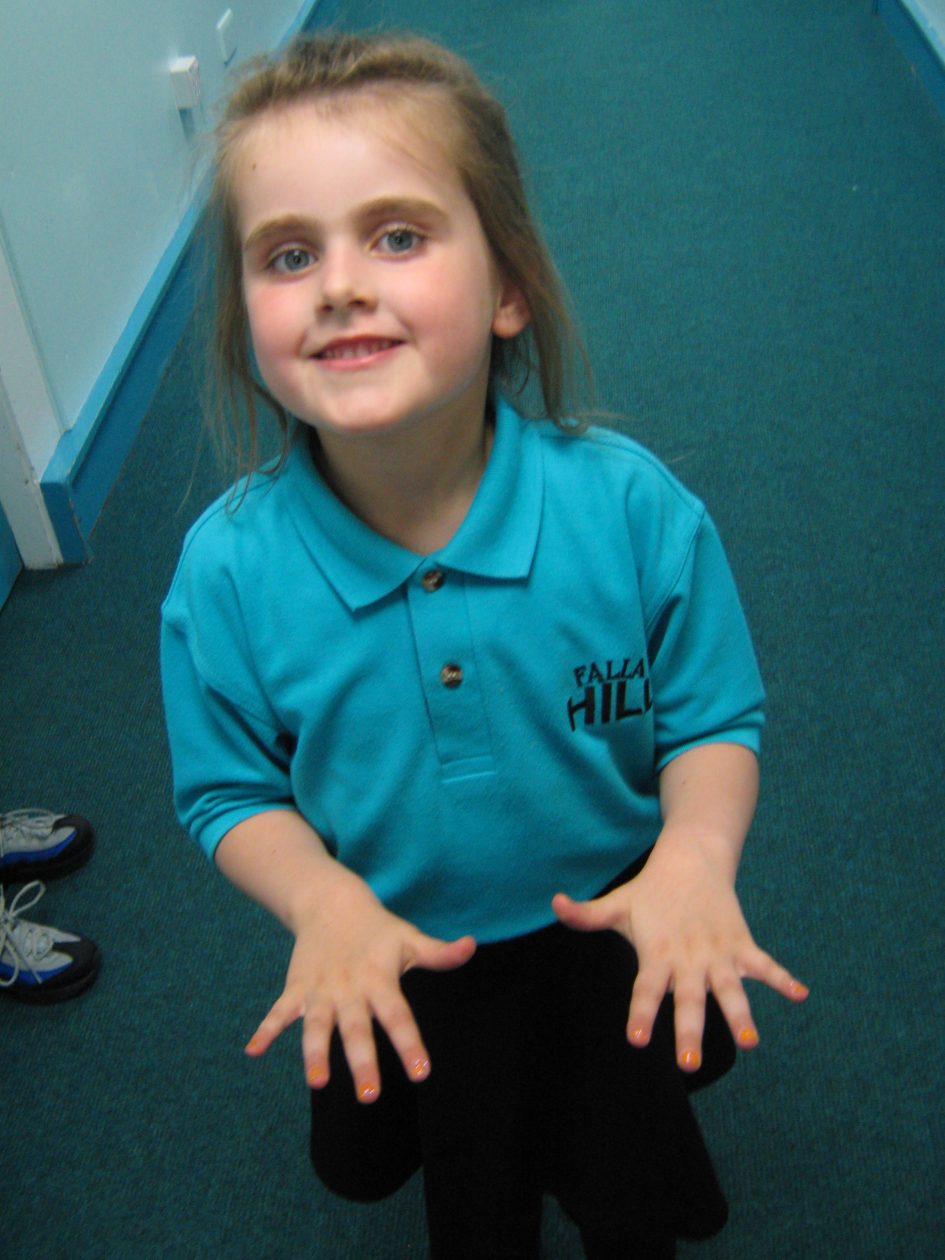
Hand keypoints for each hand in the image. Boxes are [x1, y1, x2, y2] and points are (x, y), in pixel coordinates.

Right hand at [245, 878, 474, 1101]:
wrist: (332, 903)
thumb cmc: (379, 930)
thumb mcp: (410, 939)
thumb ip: (439, 953)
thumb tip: (472, 947)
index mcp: (380, 980)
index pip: (398, 1016)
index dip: (409, 1044)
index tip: (421, 1073)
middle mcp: (350, 989)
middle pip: (356, 1029)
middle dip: (362, 1062)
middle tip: (370, 1097)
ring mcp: (320, 990)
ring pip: (316, 1026)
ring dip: (314, 1054)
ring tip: (317, 1083)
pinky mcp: (297, 988)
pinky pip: (279, 1012)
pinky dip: (265, 1030)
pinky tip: (253, 1051)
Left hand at [552, 843, 807, 1070]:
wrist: (691, 858)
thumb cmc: (650, 891)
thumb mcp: (617, 904)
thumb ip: (586, 914)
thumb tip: (553, 903)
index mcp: (656, 954)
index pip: (644, 990)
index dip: (640, 1014)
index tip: (637, 1040)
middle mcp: (688, 958)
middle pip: (688, 1000)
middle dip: (689, 1030)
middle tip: (689, 1064)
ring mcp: (717, 952)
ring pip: (731, 989)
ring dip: (740, 1014)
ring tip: (751, 1042)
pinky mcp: (740, 943)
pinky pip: (764, 964)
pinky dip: (782, 978)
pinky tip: (801, 995)